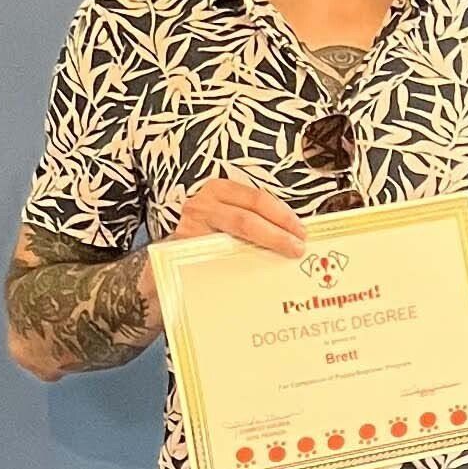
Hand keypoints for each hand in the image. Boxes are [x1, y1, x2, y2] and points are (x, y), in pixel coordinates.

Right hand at [144, 175, 307, 282]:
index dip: (282, 215)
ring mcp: (190, 230)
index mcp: (219, 192)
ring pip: (232, 238)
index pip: (256, 199)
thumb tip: (293, 236)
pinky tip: (256, 276)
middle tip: (297, 248)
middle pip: (246, 218)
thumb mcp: (229, 223)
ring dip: (263, 248)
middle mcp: (202, 206)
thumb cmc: (208, 242)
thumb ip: (254, 224)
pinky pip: (216, 261)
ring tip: (284, 258)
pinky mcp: (183, 254)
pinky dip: (239, 269)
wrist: (166, 268)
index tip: (301, 231)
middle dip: (277, 234)